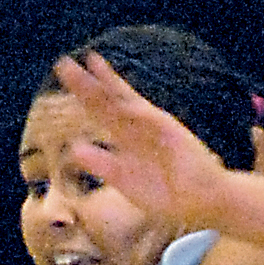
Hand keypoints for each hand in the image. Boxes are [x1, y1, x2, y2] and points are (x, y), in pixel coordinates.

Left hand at [54, 51, 230, 230]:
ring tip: (90, 64)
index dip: (84, 96)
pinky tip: (118, 100)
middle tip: (63, 65)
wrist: (201, 201)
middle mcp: (138, 127)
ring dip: (108, 84)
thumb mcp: (123, 179)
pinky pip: (150, 119)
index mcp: (127, 138)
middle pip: (108, 101)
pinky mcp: (170, 134)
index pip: (102, 112)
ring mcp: (154, 127)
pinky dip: (134, 110)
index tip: (64, 80)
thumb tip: (74, 148)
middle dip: (87, 84)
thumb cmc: (165, 194)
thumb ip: (102, 164)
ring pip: (126, 102)